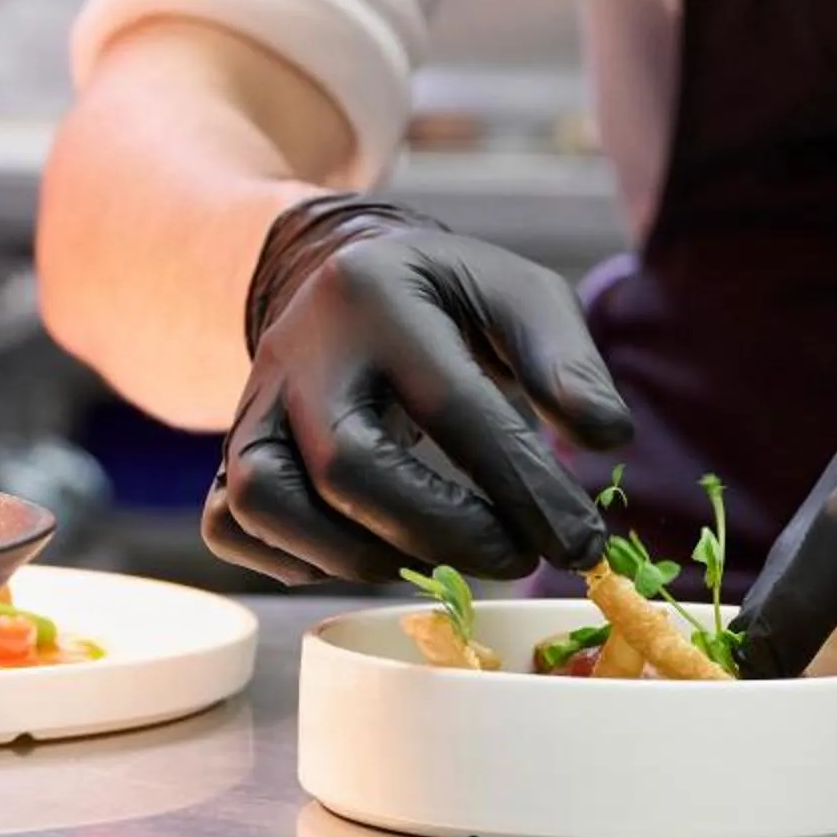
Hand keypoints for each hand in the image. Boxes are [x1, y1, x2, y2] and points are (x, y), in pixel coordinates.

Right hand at [202, 195, 633, 584]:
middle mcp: (301, 347)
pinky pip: (232, 524)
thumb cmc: (448, 298)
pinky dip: (295, 562)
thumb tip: (607, 438)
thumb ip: (565, 360)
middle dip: (444, 532)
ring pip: (269, 501)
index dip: (523, 484)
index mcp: (378, 294)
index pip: (452, 404)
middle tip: (519, 558)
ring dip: (361, 556)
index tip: (582, 541)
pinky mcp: (229, 446)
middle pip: (349, 466)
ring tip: (444, 559)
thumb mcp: (519, 294)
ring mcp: (252, 399)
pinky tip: (367, 555)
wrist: (341, 275)